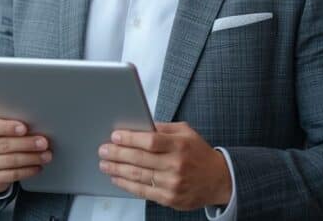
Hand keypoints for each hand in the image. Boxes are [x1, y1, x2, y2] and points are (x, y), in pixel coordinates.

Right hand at [0, 117, 51, 193]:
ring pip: (9, 161)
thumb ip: (9, 126)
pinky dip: (27, 171)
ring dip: (31, 158)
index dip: (7, 127)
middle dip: (26, 143)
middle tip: (43, 143)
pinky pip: (11, 175)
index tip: (24, 128)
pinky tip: (37, 167)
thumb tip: (34, 124)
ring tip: (46, 155)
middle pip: (3, 144)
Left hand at [98, 122, 231, 210]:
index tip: (115, 136)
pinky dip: (126, 185)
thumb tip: (138, 125)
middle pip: (140, 159)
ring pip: (138, 176)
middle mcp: (176, 165)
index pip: (150, 141)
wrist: (219, 180)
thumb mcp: (186, 132)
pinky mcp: (170, 198)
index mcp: (180, 145)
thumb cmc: (199, 153)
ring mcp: (173, 183)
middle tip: (103, 150)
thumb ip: (163, 128)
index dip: (130, 139)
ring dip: (117, 170)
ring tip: (104, 164)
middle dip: (117, 154)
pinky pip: (143, 191)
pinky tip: (117, 178)